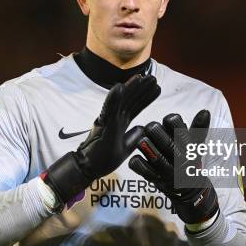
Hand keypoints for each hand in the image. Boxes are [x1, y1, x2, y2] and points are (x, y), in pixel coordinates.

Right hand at [42, 74, 160, 205]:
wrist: (88, 168)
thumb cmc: (103, 159)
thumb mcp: (125, 148)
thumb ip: (133, 136)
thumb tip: (143, 127)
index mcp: (120, 123)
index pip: (135, 107)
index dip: (146, 98)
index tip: (157, 88)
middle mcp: (114, 118)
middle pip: (130, 100)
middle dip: (142, 89)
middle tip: (153, 78)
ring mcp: (107, 120)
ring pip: (120, 100)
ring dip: (131, 88)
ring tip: (142, 77)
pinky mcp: (101, 124)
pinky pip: (108, 108)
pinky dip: (114, 97)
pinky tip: (120, 86)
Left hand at [129, 110, 218, 223]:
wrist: (189, 190)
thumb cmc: (190, 160)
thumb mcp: (196, 144)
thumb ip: (199, 127)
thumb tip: (205, 110)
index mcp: (190, 148)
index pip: (180, 128)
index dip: (172, 122)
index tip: (168, 120)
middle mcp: (179, 160)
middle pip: (163, 139)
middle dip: (155, 131)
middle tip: (151, 127)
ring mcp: (166, 170)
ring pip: (151, 153)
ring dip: (145, 144)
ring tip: (142, 139)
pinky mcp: (153, 178)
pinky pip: (140, 167)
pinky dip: (136, 161)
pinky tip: (137, 157)